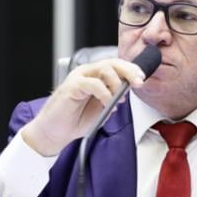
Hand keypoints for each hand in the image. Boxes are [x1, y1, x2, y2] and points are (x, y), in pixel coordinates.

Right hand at [19, 58, 145, 156]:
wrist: (55, 133)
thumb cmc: (76, 120)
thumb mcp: (101, 108)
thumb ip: (113, 98)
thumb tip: (127, 91)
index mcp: (94, 76)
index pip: (115, 66)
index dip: (130, 69)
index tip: (142, 79)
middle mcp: (86, 73)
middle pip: (111, 63)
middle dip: (128, 71)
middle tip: (138, 82)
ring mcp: (78, 78)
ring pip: (104, 69)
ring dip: (117, 82)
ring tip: (119, 97)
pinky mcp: (71, 86)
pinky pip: (93, 84)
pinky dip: (104, 93)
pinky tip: (108, 103)